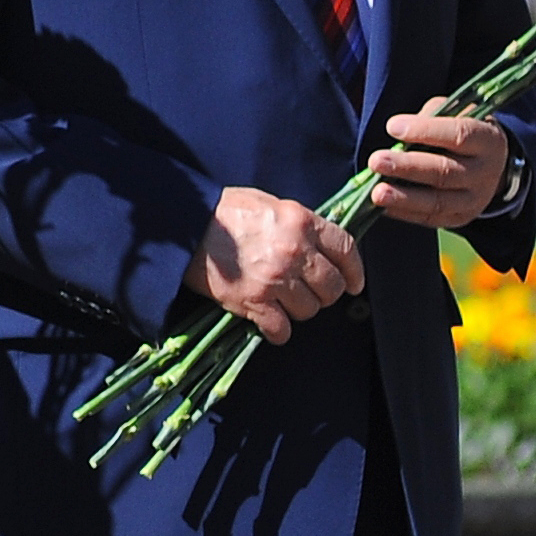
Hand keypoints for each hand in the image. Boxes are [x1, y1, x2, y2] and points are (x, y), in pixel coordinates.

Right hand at [186, 186, 363, 342]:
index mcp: (301, 221)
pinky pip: (282, 329)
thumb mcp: (268, 204)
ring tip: (280, 301)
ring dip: (298, 309)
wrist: (181, 225)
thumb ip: (299, 224)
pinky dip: (278, 331)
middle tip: (307, 291)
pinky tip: (269, 322)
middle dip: (324, 293)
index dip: (354, 271)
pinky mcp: (254, 301)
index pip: (346, 250)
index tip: (353, 283)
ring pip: (309, 310)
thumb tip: (321, 245)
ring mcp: (275, 278)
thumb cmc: (223, 211)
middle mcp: (294, 251)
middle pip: (332, 287)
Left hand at [365, 111, 509, 230]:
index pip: (458, 135)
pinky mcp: (461, 217)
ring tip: (376, 193)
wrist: (489, 162)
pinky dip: (405, 212)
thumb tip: (397, 131)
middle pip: (444, 172)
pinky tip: (383, 207)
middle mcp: (485, 172)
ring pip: (438, 201)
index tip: (391, 127)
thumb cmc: (461, 129)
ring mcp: (476, 199)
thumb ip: (430, 117)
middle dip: (407, 167)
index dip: (424, 131)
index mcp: (488, 140)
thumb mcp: (455, 113)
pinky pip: (431, 218)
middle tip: (375, 161)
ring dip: (404, 197)